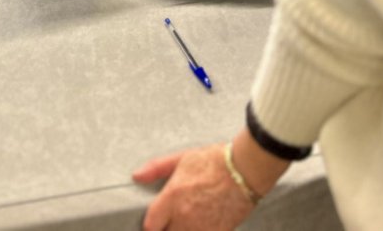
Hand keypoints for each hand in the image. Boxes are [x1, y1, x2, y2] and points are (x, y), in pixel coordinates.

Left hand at [137, 145, 252, 230]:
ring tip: (188, 222)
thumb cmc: (215, 161)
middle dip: (167, 229)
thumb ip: (156, 168)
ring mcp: (202, 228)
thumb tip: (137, 176)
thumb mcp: (182, 158)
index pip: (151, 225)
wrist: (245, 170)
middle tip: (171, 221)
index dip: (151, 225)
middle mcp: (184, 216)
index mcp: (172, 197)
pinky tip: (204, 224)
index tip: (155, 222)